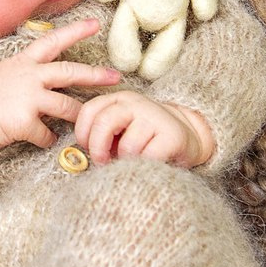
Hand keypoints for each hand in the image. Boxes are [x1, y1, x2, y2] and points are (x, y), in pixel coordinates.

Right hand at [0, 16, 121, 151]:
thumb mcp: (2, 74)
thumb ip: (26, 75)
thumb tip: (48, 83)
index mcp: (23, 62)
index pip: (53, 41)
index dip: (75, 32)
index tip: (95, 24)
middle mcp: (29, 76)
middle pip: (71, 72)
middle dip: (96, 76)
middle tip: (116, 78)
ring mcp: (28, 98)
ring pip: (68, 108)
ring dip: (79, 118)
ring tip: (87, 125)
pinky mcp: (24, 121)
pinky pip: (48, 135)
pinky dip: (48, 140)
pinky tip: (44, 141)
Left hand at [74, 91, 214, 168]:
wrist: (188, 135)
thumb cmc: (144, 138)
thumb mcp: (120, 129)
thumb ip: (101, 133)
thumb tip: (77, 153)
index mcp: (118, 99)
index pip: (89, 111)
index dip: (83, 134)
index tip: (87, 149)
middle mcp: (136, 103)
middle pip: (104, 123)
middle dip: (98, 149)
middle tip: (103, 162)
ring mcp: (155, 117)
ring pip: (127, 146)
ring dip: (125, 161)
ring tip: (132, 162)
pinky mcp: (172, 136)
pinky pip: (148, 157)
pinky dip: (143, 167)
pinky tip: (149, 164)